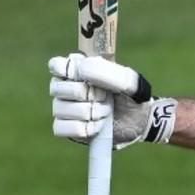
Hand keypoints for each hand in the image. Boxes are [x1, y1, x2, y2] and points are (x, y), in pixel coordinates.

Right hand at [48, 53, 175, 147]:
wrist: (139, 122)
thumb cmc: (130, 96)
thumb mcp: (128, 82)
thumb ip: (109, 72)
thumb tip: (82, 70)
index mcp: (78, 70)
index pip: (56, 65)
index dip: (66, 71)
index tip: (84, 76)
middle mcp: (65, 87)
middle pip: (57, 88)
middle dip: (86, 95)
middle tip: (104, 97)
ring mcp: (63, 108)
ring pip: (60, 109)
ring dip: (89, 113)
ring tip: (105, 113)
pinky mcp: (65, 128)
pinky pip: (60, 128)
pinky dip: (82, 129)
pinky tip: (96, 127)